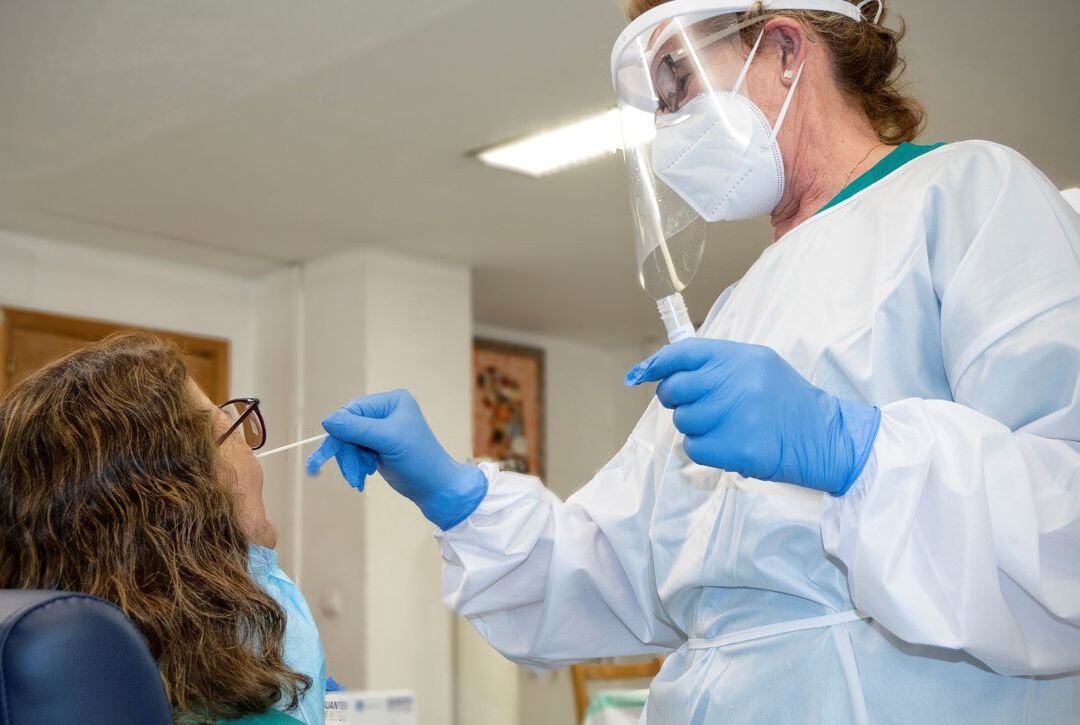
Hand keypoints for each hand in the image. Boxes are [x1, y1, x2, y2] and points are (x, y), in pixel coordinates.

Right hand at [306, 389, 487, 528]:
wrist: (435, 487)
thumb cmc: (418, 459)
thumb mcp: (387, 440)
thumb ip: (356, 428)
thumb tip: (326, 420)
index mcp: (392, 401)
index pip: (355, 408)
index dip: (342, 428)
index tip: (334, 449)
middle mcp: (385, 411)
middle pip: (349, 425)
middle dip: (346, 448)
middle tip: (347, 468)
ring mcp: (380, 430)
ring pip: (349, 441)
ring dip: (350, 460)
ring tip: (357, 476)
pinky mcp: (377, 447)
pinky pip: (354, 452)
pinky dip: (355, 465)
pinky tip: (363, 476)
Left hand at [626, 339, 879, 494]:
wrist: (823, 436)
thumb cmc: (785, 401)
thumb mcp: (758, 367)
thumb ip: (716, 365)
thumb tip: (662, 370)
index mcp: (740, 357)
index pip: (683, 353)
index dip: (658, 364)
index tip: (643, 374)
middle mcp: (736, 381)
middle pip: (675, 389)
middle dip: (676, 400)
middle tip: (696, 406)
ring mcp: (736, 415)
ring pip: (683, 421)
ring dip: (695, 427)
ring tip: (723, 426)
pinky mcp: (736, 447)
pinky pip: (694, 448)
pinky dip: (705, 450)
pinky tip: (728, 444)